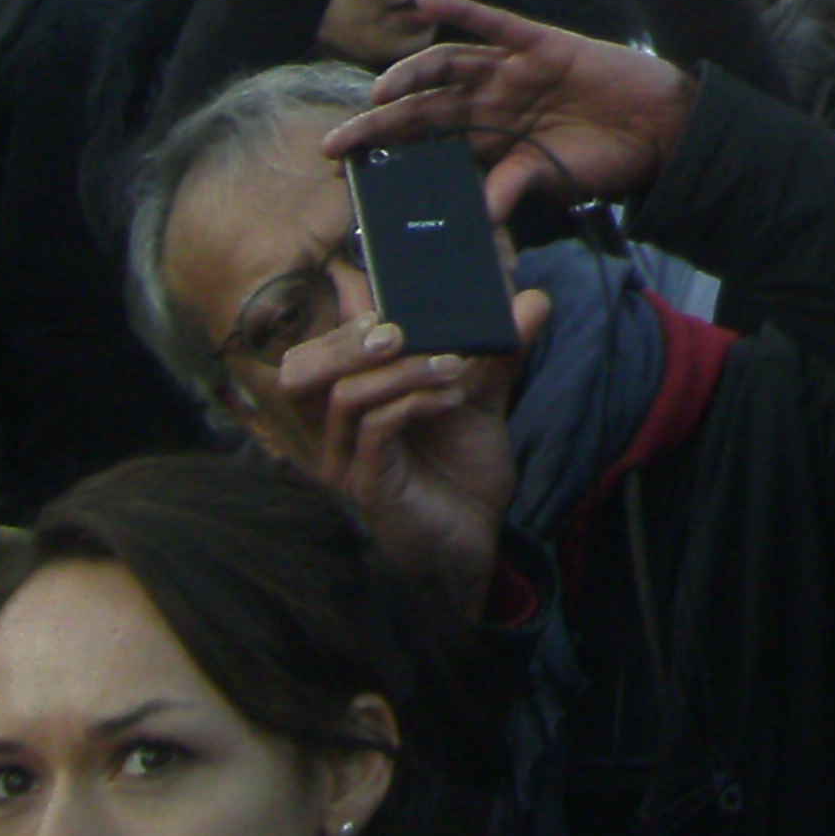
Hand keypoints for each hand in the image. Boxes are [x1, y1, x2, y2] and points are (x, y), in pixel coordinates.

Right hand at [269, 296, 544, 611]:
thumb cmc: (463, 470)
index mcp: (350, 401)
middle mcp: (334, 431)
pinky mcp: (366, 487)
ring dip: (401, 371)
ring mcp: (345, 461)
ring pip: (343, 396)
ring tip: (452, 367)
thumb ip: (498, 353)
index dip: (343, 320)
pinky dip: (413, 403)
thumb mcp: (482, 400)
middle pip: (300, 372)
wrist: (477, 538)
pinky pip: (373, 430)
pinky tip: (452, 399)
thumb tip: (534, 299)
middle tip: (401, 331)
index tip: (388, 297)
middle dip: (347, 340)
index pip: (317, 351)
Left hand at [332, 0, 696, 214]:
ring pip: (448, 66)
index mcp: (491, 140)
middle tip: (336, 144)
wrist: (659, 128)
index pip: (428, 146)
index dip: (389, 155)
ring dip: (411, 75)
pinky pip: (493, 23)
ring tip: (380, 93)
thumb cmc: (607, 159)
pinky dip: (460, 9)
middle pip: (424, 110)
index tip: (346, 173)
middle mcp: (492, 103)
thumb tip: (477, 218)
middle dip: (379, 125)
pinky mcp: (539, 44)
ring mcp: (512, 71)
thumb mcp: (552, 180)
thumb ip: (512, 188)